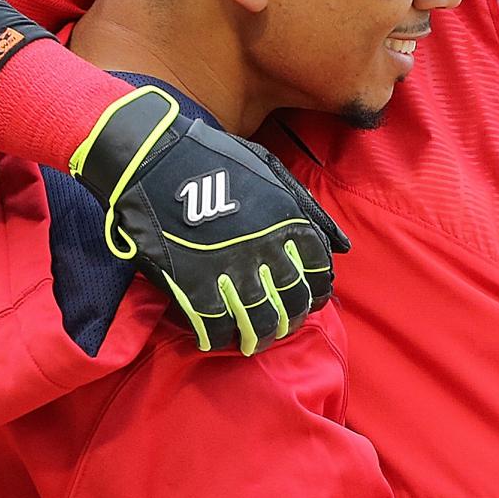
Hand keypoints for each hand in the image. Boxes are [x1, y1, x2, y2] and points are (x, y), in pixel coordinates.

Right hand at [70, 85, 349, 354]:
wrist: (154, 159)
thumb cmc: (217, 159)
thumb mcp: (274, 171)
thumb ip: (310, 210)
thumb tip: (343, 247)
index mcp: (290, 221)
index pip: (319, 271)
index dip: (318, 290)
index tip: (311, 298)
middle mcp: (267, 250)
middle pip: (293, 300)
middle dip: (292, 318)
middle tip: (283, 324)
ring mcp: (230, 270)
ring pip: (259, 320)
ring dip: (261, 335)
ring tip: (255, 338)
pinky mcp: (193, 284)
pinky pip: (215, 326)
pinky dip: (220, 338)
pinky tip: (219, 337)